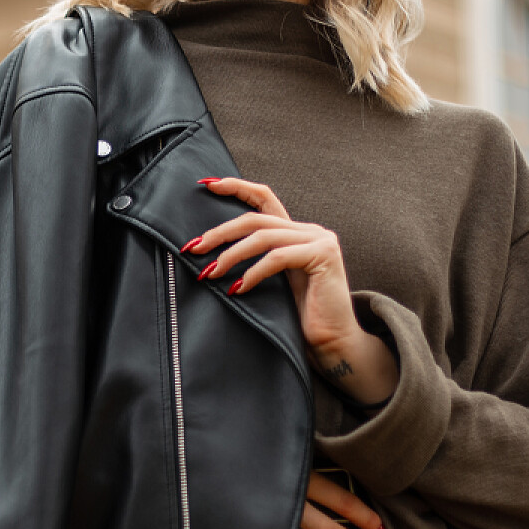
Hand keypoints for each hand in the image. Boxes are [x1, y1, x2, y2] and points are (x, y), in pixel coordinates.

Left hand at [184, 176, 399, 404]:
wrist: (335, 343)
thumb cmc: (301, 319)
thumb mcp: (274, 283)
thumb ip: (257, 261)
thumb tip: (212, 256)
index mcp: (297, 233)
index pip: (265, 198)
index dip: (236, 187)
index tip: (206, 185)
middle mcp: (310, 230)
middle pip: (256, 219)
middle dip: (220, 233)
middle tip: (193, 249)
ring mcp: (319, 240)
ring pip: (263, 236)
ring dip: (230, 255)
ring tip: (209, 273)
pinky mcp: (322, 256)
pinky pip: (277, 257)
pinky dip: (253, 272)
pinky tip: (237, 289)